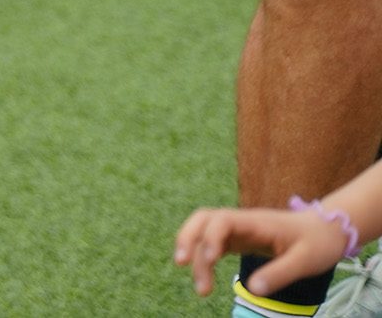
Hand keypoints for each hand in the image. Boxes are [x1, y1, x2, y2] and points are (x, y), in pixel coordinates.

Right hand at [174, 205, 350, 297]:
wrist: (327, 229)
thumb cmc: (317, 243)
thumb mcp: (305, 261)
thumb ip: (279, 274)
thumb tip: (252, 290)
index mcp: (256, 222)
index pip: (222, 220)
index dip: (210, 237)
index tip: (209, 261)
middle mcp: (242, 222)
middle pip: (203, 219)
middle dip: (187, 238)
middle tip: (182, 264)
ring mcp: (238, 229)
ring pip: (203, 230)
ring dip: (193, 250)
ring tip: (197, 283)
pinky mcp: (239, 239)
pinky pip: (213, 242)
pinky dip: (203, 256)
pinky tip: (204, 274)